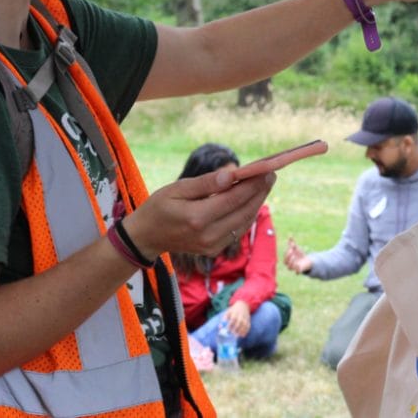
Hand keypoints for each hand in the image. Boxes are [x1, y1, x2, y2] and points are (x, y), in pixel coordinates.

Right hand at [124, 167, 275, 260]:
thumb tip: (231, 173)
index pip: (234, 198)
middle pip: (244, 211)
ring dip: (257, 202)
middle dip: (260, 191)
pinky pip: (237, 230)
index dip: (253, 184)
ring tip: (265, 183)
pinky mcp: (214, 250)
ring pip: (244, 221)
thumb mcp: (176, 189)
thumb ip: (205, 183)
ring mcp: (212, 246)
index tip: (266, 169)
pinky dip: (247, 214)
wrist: (146, 238)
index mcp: (197, 218)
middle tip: (271, 174)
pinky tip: (252, 199)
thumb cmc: (159, 207)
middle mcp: (208, 235)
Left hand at [225, 300, 251, 337]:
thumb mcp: (228, 311)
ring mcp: (245, 318)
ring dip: (242, 331)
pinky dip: (246, 331)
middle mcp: (241, 315)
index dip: (230, 325)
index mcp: (235, 313)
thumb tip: (220, 326)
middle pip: (239, 322)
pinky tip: (243, 335)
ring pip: (244, 325)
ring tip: (238, 336)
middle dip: (236, 329)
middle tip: (233, 334)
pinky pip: (248, 326)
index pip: (233, 319)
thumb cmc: (234, 310)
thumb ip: (225, 318)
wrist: (243, 305)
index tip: (227, 330)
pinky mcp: (248, 320)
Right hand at [284, 236, 311, 273]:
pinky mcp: (299, 270)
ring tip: (295, 257)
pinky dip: (297, 269)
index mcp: (288, 260)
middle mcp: (290, 264)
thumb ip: (292, 242)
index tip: (291, 249)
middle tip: (292, 252)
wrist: (307, 261)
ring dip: (291, 262)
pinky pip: (296, 272)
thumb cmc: (299, 255)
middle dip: (288, 257)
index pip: (284, 258)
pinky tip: (298, 264)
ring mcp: (294, 268)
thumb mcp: (296, 248)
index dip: (287, 254)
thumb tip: (290, 234)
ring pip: (290, 268)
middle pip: (286, 263)